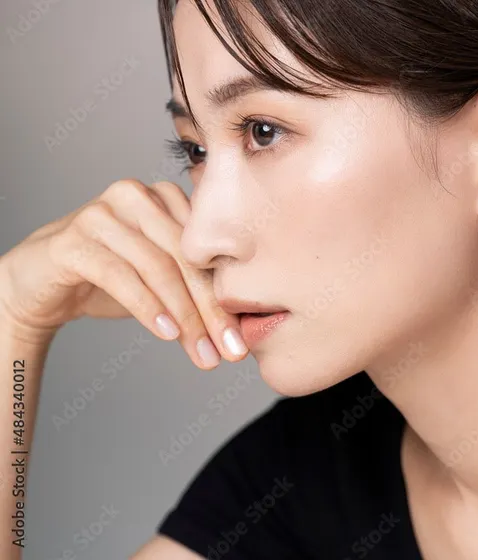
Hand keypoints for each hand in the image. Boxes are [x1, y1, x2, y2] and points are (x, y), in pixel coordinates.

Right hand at [0, 179, 247, 368]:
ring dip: (185, 316)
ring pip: (158, 267)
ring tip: (201, 352)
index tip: (240, 340)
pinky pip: (120, 275)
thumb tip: (239, 332)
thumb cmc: (108, 281)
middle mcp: (136, 196)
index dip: (227, 297)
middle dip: (211, 311)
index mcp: (165, 197)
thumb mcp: (161, 282)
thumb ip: (196, 291)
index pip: (207, 250)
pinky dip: (147, 307)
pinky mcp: (73, 239)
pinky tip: (166, 334)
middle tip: (229, 352)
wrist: (37, 286)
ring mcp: (102, 213)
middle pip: (188, 258)